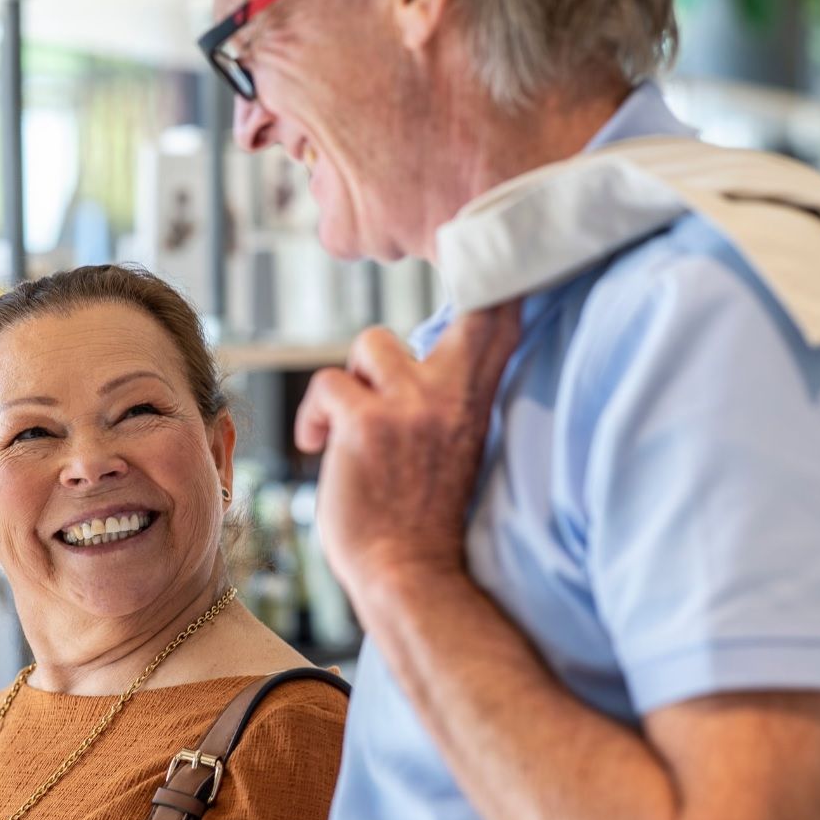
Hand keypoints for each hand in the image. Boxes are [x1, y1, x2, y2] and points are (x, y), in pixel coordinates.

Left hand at [295, 303, 522, 605]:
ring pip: (372, 342)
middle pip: (474, 309)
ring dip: (356, 379)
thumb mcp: (454, 448)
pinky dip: (315, 416)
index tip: (495, 240)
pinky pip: (326, 385)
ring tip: (350, 424)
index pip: (504, 320)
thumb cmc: (422, 519)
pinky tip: (317, 447)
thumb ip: (445, 398)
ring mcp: (412, 406)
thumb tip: (414, 353)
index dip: (502, 275)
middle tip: (443, 283)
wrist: (409, 579)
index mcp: (479, 402)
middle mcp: (454, 395)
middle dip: (464, 283)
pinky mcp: (366, 424)